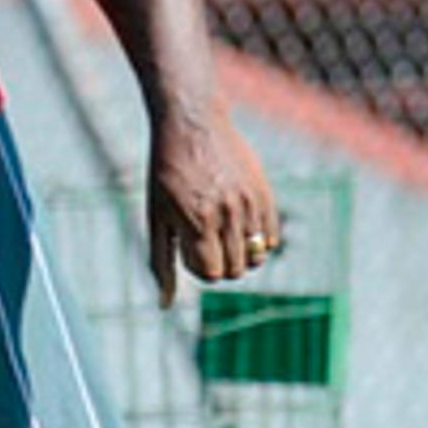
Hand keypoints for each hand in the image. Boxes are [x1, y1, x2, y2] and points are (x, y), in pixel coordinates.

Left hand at [146, 105, 280, 306]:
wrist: (192, 122)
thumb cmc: (166, 171)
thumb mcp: (157, 216)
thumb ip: (161, 262)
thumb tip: (164, 306)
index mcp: (197, 221)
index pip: (211, 274)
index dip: (199, 269)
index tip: (189, 248)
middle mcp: (227, 214)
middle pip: (235, 270)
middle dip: (218, 264)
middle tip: (204, 240)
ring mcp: (249, 203)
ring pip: (256, 257)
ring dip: (238, 254)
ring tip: (221, 231)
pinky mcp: (264, 193)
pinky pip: (271, 237)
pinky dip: (257, 241)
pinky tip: (239, 224)